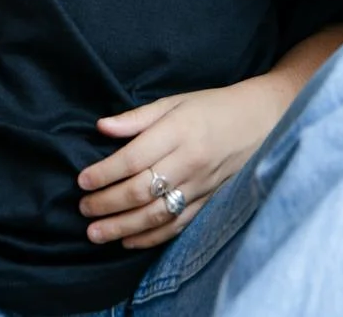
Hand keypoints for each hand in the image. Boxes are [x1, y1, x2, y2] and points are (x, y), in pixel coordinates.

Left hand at [76, 77, 286, 250]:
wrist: (260, 122)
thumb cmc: (211, 107)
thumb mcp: (175, 101)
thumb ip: (137, 117)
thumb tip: (102, 127)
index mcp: (179, 131)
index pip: (134, 158)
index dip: (105, 172)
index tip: (82, 180)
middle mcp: (189, 162)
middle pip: (141, 190)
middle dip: (107, 203)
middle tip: (83, 209)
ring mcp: (201, 187)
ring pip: (156, 214)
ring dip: (123, 227)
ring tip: (95, 233)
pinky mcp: (209, 203)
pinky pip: (177, 226)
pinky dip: (151, 238)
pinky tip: (128, 241)